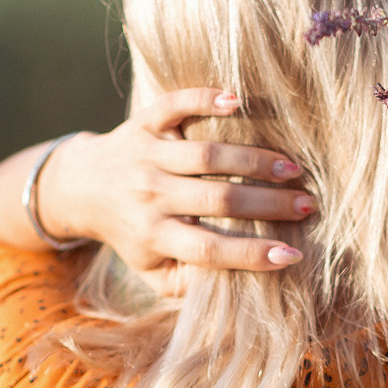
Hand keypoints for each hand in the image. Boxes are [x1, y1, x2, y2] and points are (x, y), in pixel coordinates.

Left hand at [38, 88, 314, 297]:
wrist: (80, 186)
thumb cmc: (130, 233)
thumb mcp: (150, 271)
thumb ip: (187, 284)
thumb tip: (239, 287)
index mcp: (154, 236)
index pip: (210, 249)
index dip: (252, 254)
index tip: (293, 254)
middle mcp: (150, 196)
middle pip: (218, 200)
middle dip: (268, 203)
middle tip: (307, 204)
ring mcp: (146, 156)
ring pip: (206, 156)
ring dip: (253, 160)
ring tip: (291, 166)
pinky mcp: (143, 123)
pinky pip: (174, 107)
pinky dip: (204, 100)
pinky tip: (238, 102)